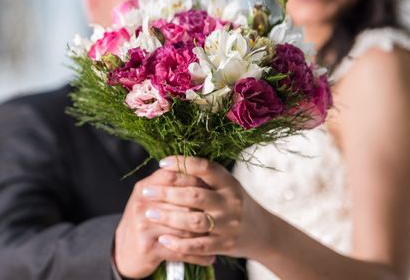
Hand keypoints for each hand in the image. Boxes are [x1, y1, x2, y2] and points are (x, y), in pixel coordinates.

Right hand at [114, 168, 216, 277]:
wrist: (124, 250)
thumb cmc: (145, 220)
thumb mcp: (150, 197)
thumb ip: (168, 183)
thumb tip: (200, 173)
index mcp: (145, 187)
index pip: (173, 176)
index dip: (195, 179)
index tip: (212, 187)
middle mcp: (142, 204)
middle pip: (182, 201)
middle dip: (204, 208)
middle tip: (221, 212)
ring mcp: (144, 226)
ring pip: (184, 228)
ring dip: (204, 234)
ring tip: (220, 237)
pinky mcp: (149, 248)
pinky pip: (180, 251)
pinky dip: (197, 256)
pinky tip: (210, 257)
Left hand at [148, 156, 273, 259]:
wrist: (263, 232)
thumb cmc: (234, 203)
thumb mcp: (226, 185)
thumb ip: (203, 177)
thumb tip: (168, 166)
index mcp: (229, 183)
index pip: (205, 168)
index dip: (182, 163)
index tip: (162, 163)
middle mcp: (230, 202)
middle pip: (194, 195)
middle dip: (167, 193)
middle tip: (146, 192)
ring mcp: (228, 225)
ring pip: (194, 221)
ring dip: (168, 218)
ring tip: (149, 213)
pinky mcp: (225, 245)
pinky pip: (199, 245)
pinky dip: (179, 244)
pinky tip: (163, 239)